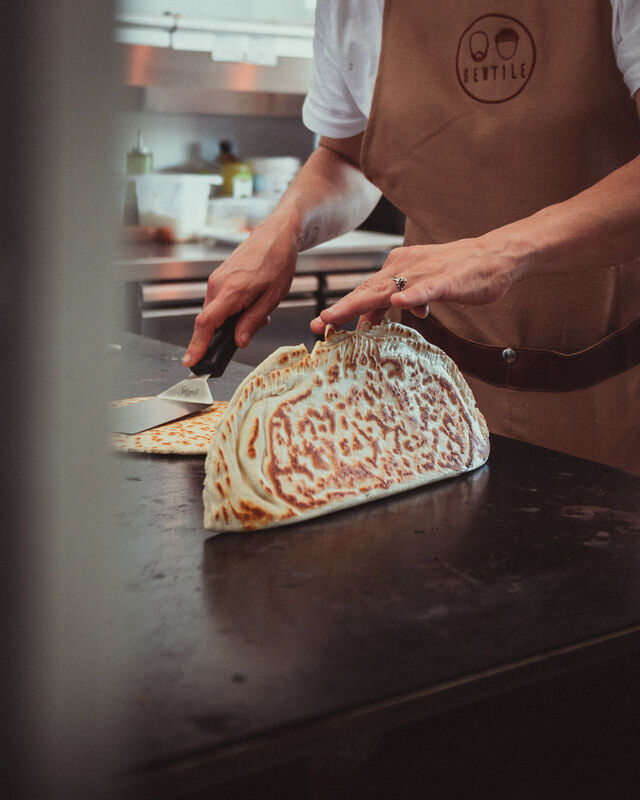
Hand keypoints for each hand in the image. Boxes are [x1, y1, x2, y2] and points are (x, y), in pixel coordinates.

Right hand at [183, 221, 297, 366]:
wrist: (276, 236)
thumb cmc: (277, 263)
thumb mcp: (272, 299)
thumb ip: (253, 322)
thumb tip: (239, 342)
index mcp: (231, 291)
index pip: (206, 324)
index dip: (196, 345)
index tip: (190, 360)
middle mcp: (217, 284)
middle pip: (209, 321)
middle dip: (225, 334)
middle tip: (250, 330)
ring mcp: (216, 279)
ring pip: (216, 312)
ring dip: (231, 320)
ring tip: (257, 310)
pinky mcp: (218, 277)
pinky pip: (219, 301)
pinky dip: (231, 309)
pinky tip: (251, 302)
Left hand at [309, 233, 518, 333]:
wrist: (495, 255)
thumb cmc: (462, 272)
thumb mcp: (427, 286)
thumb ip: (408, 296)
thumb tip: (395, 308)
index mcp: (398, 268)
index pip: (365, 291)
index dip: (343, 308)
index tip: (322, 326)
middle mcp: (404, 267)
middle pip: (366, 290)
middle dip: (340, 309)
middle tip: (316, 325)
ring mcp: (424, 273)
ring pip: (386, 290)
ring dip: (360, 304)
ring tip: (337, 317)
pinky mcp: (446, 280)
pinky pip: (426, 289)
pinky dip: (412, 296)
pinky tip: (398, 302)